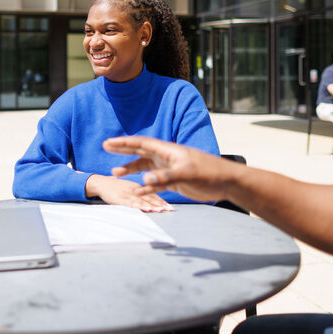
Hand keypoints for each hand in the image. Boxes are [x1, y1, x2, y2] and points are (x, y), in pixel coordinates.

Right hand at [84, 174, 171, 211]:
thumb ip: (138, 195)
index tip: (169, 207)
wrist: (100, 183)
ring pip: (142, 199)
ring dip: (152, 205)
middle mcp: (134, 189)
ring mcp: (127, 193)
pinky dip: (139, 206)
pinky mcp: (120, 197)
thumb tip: (150, 204)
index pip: (151, 194)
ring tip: (160, 210)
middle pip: (149, 196)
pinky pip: (131, 202)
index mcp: (138, 187)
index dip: (161, 200)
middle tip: (170, 210)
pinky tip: (146, 209)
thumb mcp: (128, 189)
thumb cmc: (115, 187)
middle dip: (160, 204)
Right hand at [105, 136, 238, 201]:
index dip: (125, 143)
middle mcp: (167, 157)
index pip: (142, 143)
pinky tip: (136, 190)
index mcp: (168, 151)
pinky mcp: (175, 180)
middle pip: (140, 150)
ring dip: (131, 168)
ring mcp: (170, 168)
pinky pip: (154, 182)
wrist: (227, 182)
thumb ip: (165, 177)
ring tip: (115, 172)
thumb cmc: (210, 173)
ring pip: (145, 166)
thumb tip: (145, 180)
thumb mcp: (186, 174)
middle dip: (123, 149)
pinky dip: (144, 185)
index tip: (109, 143)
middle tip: (106, 146)